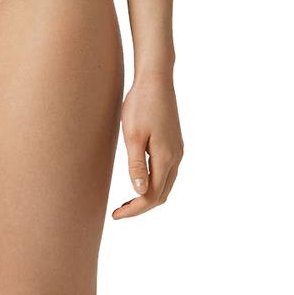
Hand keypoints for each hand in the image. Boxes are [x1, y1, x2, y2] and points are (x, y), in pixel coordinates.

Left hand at [112, 71, 183, 219]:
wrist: (155, 78)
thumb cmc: (140, 104)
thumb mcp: (133, 135)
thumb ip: (136, 165)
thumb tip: (140, 194)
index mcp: (166, 158)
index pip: (152, 196)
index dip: (135, 210)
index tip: (116, 216)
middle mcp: (176, 157)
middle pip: (162, 194)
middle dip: (141, 206)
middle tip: (119, 212)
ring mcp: (177, 149)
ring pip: (166, 183)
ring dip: (148, 195)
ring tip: (127, 200)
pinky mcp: (174, 142)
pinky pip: (167, 171)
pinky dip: (154, 182)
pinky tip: (140, 178)